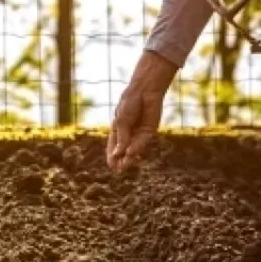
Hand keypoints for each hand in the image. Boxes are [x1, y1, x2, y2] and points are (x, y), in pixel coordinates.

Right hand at [108, 50, 177, 170]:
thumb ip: (121, 138)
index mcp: (117, 130)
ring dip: (129, 158)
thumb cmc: (129, 103)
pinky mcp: (149, 132)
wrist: (144, 91)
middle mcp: (128, 134)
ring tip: (125, 166)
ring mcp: (139, 134)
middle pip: (123, 151)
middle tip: (119, 170)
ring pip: (133, 150)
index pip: (113, 148)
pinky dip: (136, 149)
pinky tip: (131, 154)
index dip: (112, 157)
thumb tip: (118, 154)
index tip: (111, 166)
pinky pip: (142, 143)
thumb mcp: (121, 121)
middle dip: (121, 161)